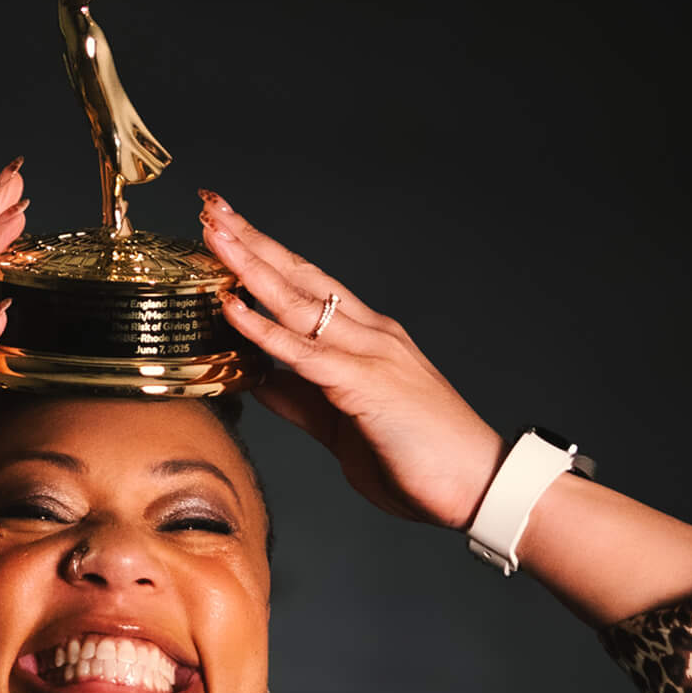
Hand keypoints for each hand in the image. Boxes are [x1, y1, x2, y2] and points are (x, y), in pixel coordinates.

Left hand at [199, 192, 505, 530]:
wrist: (478, 485)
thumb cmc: (420, 459)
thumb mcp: (343, 424)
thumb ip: (301, 399)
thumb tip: (260, 381)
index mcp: (367, 339)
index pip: (308, 285)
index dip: (266, 256)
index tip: (228, 230)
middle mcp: (369, 334)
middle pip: (300, 275)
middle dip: (252, 241)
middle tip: (212, 207)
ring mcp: (369, 353)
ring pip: (297, 300)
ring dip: (250, 265)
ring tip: (214, 233)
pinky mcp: (365, 383)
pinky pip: (304, 352)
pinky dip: (264, 328)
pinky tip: (233, 307)